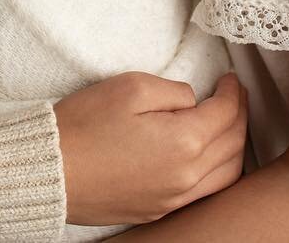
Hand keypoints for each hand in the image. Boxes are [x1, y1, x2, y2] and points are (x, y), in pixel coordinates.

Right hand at [53, 72, 247, 225]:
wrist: (49, 171)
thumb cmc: (84, 126)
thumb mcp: (129, 87)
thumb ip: (173, 90)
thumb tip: (191, 100)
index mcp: (183, 142)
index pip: (226, 114)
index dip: (232, 92)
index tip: (229, 79)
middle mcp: (186, 177)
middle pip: (233, 144)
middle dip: (240, 116)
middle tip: (234, 96)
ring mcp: (172, 199)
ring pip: (226, 174)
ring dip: (234, 146)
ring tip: (228, 125)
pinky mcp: (157, 210)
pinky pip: (205, 193)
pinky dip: (218, 171)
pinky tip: (209, 158)